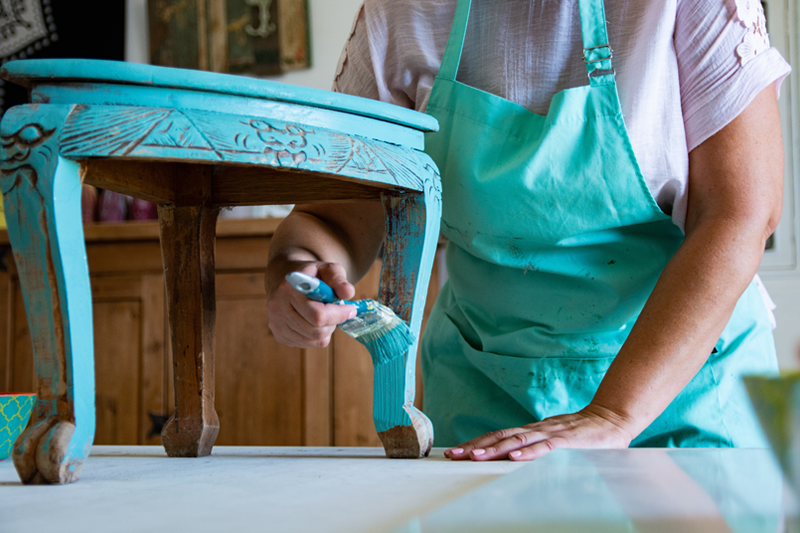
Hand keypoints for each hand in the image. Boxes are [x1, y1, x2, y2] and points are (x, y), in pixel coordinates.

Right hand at [266, 262, 357, 347]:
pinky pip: (307, 344)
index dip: (339, 314)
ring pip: (313, 340)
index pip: (318, 315)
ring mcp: (276, 324)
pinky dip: (317, 335)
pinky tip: (314, 320)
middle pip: (316, 331)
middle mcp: (277, 308)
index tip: (351, 308)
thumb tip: (348, 293)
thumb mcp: (327, 269)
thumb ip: (338, 279)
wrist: (285, 278)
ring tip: (325, 314)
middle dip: (333, 322)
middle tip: (337, 311)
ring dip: (327, 330)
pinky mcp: (279, 335)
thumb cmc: (310, 274)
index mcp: (288, 290)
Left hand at [444, 404, 633, 461]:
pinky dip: (529, 452)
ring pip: (517, 441)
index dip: (476, 444)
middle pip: (500, 437)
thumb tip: (511, 461)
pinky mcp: (567, 441)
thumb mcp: (554, 442)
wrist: (611, 419)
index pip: (498, 436)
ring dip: (494, 449)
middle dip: (475, 447)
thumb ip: (535, 449)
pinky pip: (545, 447)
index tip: (456, 452)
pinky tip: (514, 458)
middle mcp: (535, 429)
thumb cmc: (582, 435)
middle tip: (453, 455)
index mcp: (531, 431)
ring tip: (475, 457)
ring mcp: (550, 433)